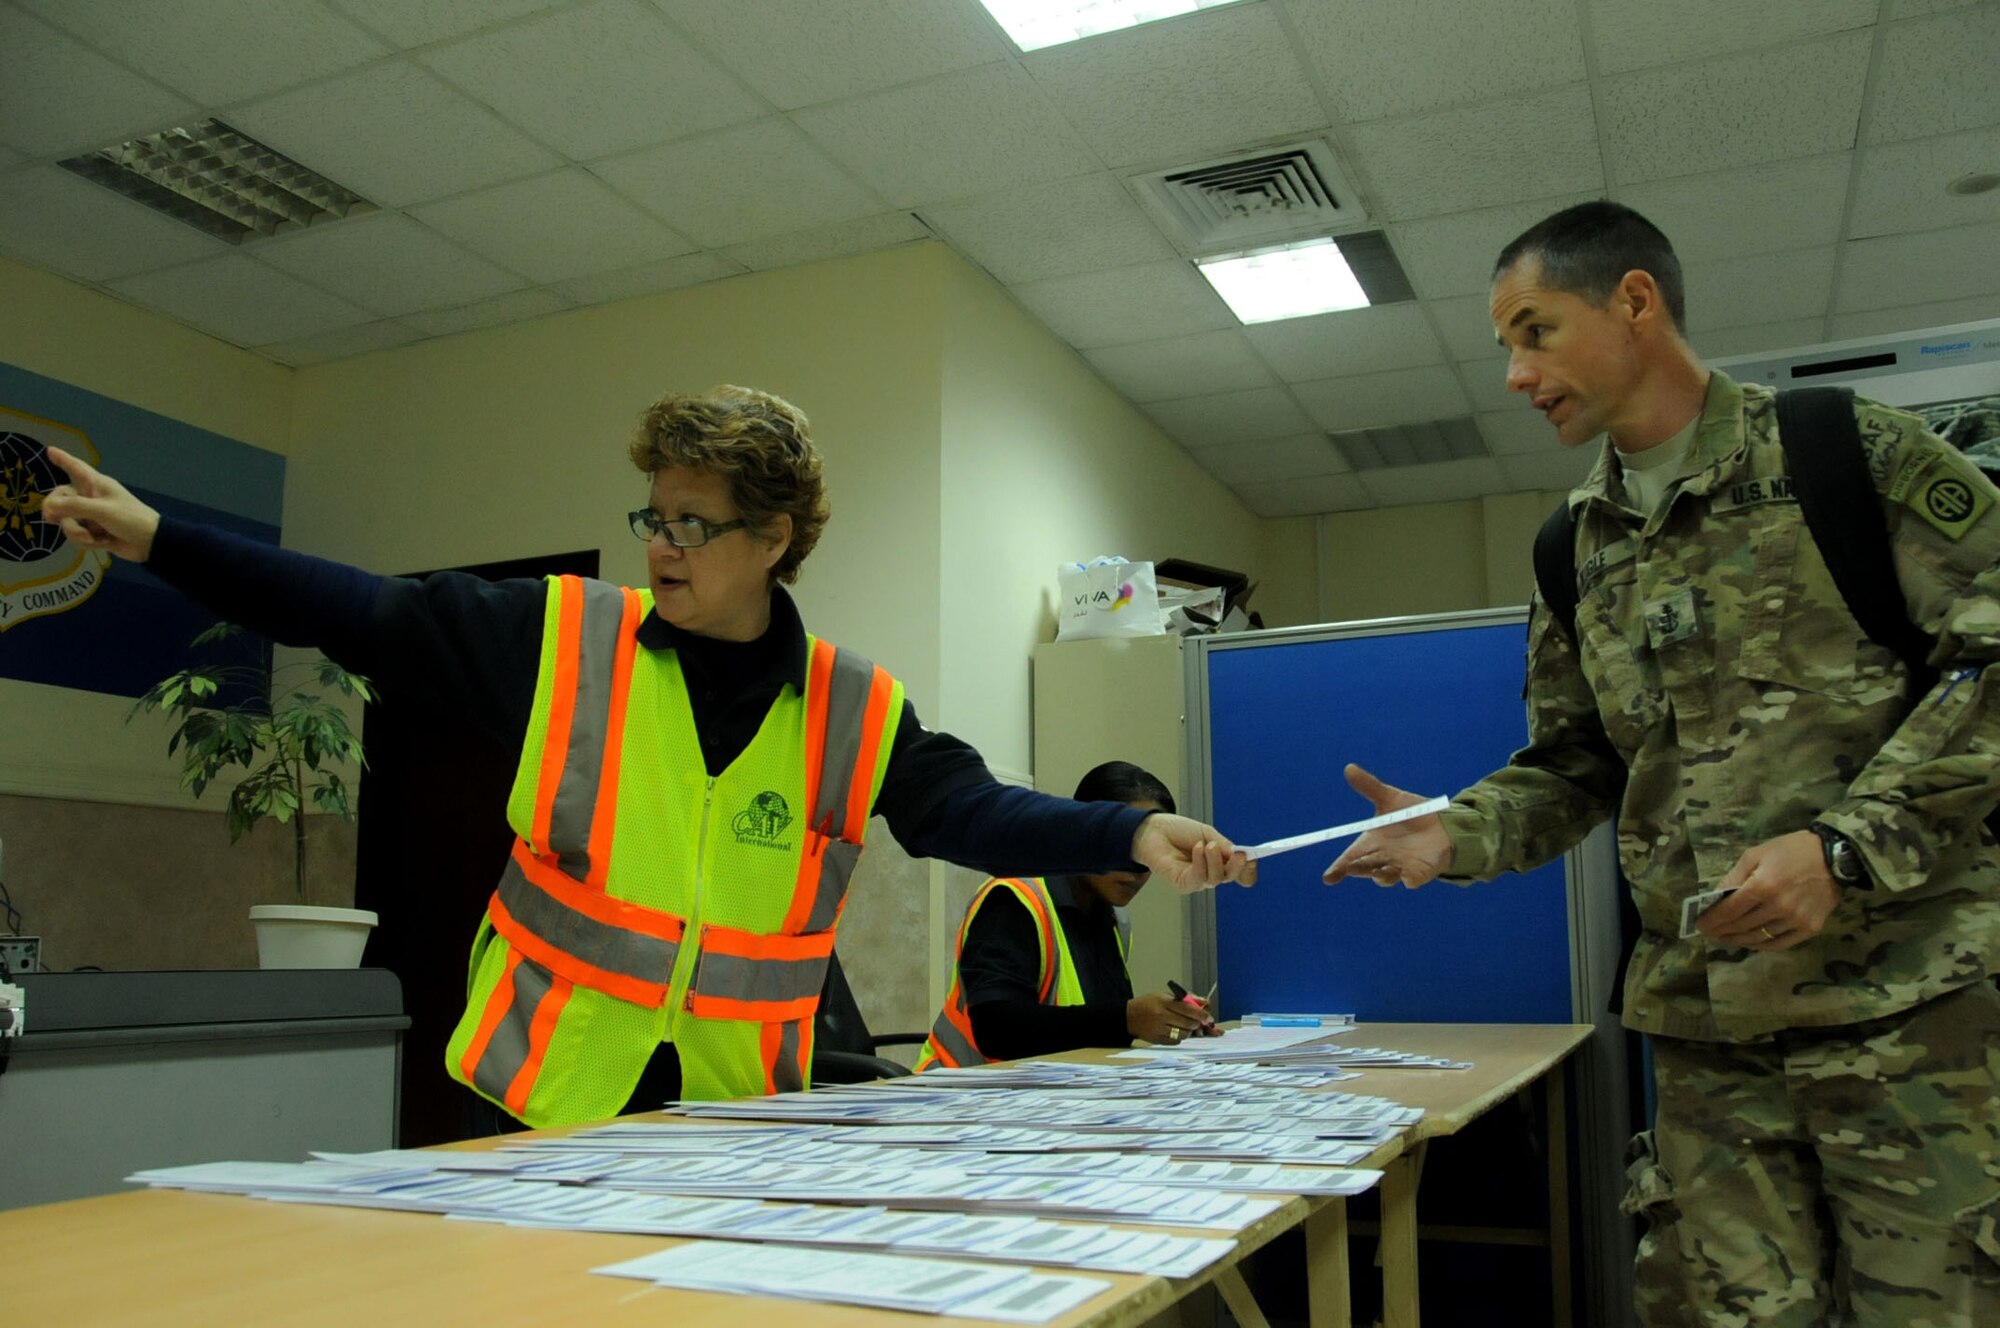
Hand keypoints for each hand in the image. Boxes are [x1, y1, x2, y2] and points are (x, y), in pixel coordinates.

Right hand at [39, 447, 159, 561]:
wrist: (150, 544)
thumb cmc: (131, 519)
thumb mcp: (102, 510)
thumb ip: (74, 506)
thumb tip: (49, 506)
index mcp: (96, 484)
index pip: (76, 467)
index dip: (63, 459)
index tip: (49, 450)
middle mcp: (90, 497)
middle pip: (60, 499)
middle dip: (58, 511)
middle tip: (51, 518)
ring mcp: (91, 515)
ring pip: (67, 521)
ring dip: (76, 532)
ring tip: (92, 538)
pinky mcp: (93, 532)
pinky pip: (77, 536)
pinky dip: (87, 542)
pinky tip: (103, 543)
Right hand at [1128, 992, 1214, 1043]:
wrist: (1128, 1016)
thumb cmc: (1147, 1004)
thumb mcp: (1164, 996)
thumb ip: (1184, 999)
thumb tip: (1204, 1002)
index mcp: (1163, 1002)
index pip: (1187, 1008)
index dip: (1201, 1014)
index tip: (1208, 1017)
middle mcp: (1161, 1016)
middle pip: (1188, 1023)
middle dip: (1197, 1023)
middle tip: (1197, 1022)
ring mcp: (1158, 1029)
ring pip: (1183, 1034)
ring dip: (1189, 1031)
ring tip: (1185, 1026)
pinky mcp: (1157, 1040)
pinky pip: (1175, 1041)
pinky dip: (1179, 1037)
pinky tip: (1175, 1031)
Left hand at [1131, 813, 1256, 892]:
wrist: (1153, 830)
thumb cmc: (1179, 832)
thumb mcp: (1207, 834)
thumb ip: (1224, 845)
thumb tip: (1241, 855)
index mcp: (1220, 862)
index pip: (1240, 873)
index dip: (1248, 869)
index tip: (1252, 858)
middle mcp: (1211, 874)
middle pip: (1230, 877)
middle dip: (1236, 866)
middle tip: (1238, 853)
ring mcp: (1197, 880)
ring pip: (1215, 878)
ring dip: (1215, 860)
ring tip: (1208, 845)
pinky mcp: (1183, 884)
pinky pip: (1197, 878)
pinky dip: (1200, 863)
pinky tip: (1198, 848)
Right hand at [1323, 764, 1452, 887]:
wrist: (1443, 823)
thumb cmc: (1411, 813)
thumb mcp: (1389, 798)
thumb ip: (1370, 787)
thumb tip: (1349, 768)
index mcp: (1370, 843)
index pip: (1349, 858)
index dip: (1338, 869)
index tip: (1328, 878)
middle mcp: (1381, 858)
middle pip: (1363, 869)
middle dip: (1356, 869)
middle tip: (1350, 868)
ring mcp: (1400, 868)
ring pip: (1385, 877)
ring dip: (1380, 876)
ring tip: (1377, 872)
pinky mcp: (1419, 873)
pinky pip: (1412, 880)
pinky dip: (1408, 880)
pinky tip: (1407, 877)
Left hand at [1698, 831, 1840, 950]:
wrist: (1834, 857)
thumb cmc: (1791, 851)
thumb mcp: (1756, 854)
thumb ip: (1734, 877)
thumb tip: (1715, 897)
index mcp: (1762, 886)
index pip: (1729, 911)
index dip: (1711, 920)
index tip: (1699, 925)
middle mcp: (1778, 907)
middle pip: (1741, 926)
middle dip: (1721, 931)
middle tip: (1710, 933)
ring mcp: (1796, 920)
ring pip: (1759, 938)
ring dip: (1739, 940)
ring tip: (1726, 938)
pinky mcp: (1810, 928)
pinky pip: (1780, 944)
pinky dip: (1761, 945)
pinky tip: (1750, 942)